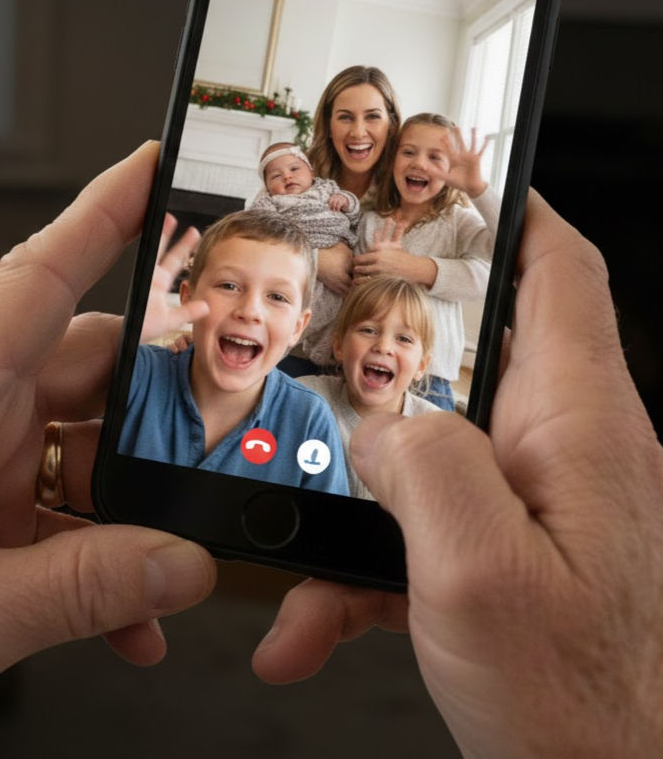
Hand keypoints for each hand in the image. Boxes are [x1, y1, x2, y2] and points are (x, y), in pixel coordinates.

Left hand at [0, 143, 216, 757]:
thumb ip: (83, 589)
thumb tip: (182, 563)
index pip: (35, 281)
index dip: (99, 214)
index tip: (153, 167)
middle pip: (89, 368)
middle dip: (158, 396)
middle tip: (217, 424)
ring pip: (95, 444)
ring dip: (140, 503)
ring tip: (171, 557)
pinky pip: (78, 512)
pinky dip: (115, 557)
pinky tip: (132, 614)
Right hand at [253, 190, 662, 757]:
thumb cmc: (587, 708)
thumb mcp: (480, 574)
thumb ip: (425, 468)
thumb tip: (382, 426)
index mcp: (576, 425)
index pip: (557, 274)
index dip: (511, 214)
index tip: (457, 184)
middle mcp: (563, 452)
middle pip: (473, 353)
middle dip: (392, 346)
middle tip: (331, 336)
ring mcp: (534, 505)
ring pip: (427, 453)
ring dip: (356, 493)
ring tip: (302, 539)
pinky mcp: (505, 556)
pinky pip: (421, 533)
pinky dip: (361, 567)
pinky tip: (311, 620)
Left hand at [439, 126, 487, 197]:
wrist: (470, 187)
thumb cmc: (459, 183)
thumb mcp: (445, 177)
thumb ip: (436, 173)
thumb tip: (425, 170)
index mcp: (454, 160)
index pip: (449, 149)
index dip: (446, 142)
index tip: (443, 135)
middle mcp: (462, 157)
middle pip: (459, 144)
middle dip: (457, 136)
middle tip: (455, 127)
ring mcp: (470, 157)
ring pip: (471, 144)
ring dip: (472, 136)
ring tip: (473, 127)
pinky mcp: (477, 159)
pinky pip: (481, 150)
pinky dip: (484, 144)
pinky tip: (487, 137)